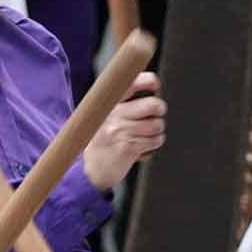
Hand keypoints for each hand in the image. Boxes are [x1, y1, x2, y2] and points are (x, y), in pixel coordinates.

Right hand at [78, 71, 164, 191]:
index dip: (149, 81)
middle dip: (159, 111)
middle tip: (155, 114)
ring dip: (157, 131)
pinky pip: (156, 140)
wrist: (92, 169)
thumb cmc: (102, 142)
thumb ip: (123, 103)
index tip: (154, 85)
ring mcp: (123, 131)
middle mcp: (116, 114)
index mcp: (109, 104)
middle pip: (153, 104)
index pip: (133, 82)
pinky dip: (154, 143)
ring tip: (145, 134)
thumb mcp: (105, 117)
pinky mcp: (130, 147)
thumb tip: (150, 91)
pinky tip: (143, 145)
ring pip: (158, 124)